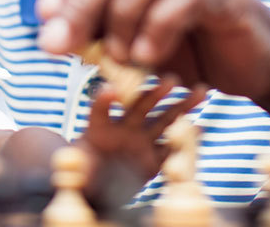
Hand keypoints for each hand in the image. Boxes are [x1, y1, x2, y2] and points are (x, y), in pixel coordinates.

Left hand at [36, 0, 269, 105]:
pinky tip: (146, 56)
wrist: (257, 66)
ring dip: (122, 16)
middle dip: (81, 2)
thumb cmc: (191, 51)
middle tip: (59, 44)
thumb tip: (51, 35)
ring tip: (117, 57)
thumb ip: (99, 33)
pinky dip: (160, 25)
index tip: (42, 17)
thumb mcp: (133, 42)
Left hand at [77, 78, 204, 206]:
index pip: (100, 110)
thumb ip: (74, 163)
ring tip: (201, 91)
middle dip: (156, 92)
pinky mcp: (153, 161)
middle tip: (171, 80)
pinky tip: (201, 127)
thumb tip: (68, 160)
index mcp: (100, 128)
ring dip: (181, 106)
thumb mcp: (74, 168)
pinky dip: (186, 140)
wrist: (97, 190)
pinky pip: (171, 149)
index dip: (104, 100)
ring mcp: (141, 143)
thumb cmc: (82, 175)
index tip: (111, 89)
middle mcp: (124, 129)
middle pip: (141, 106)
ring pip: (164, 121)